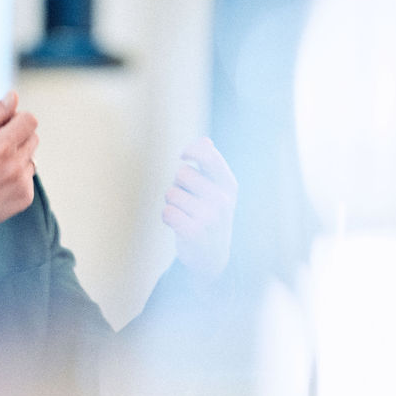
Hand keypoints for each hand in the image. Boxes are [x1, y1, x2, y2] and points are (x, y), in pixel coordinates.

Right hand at [0, 91, 38, 234]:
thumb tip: (14, 96)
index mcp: (1, 146)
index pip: (30, 120)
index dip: (17, 119)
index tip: (4, 126)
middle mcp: (15, 165)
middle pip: (33, 137)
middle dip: (17, 138)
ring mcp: (22, 183)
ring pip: (31, 158)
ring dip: (18, 158)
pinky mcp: (25, 198)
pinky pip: (28, 178)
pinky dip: (17, 178)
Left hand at [162, 137, 236, 283]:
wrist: (213, 256)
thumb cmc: (211, 214)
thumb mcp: (217, 189)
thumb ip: (210, 163)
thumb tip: (204, 140)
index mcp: (229, 184)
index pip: (208, 156)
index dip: (191, 151)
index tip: (183, 156)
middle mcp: (222, 200)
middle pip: (182, 172)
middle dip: (178, 183)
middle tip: (186, 197)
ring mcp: (209, 218)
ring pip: (171, 193)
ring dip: (172, 202)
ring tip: (184, 212)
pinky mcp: (193, 233)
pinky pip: (167, 212)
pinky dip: (167, 216)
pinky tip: (177, 224)